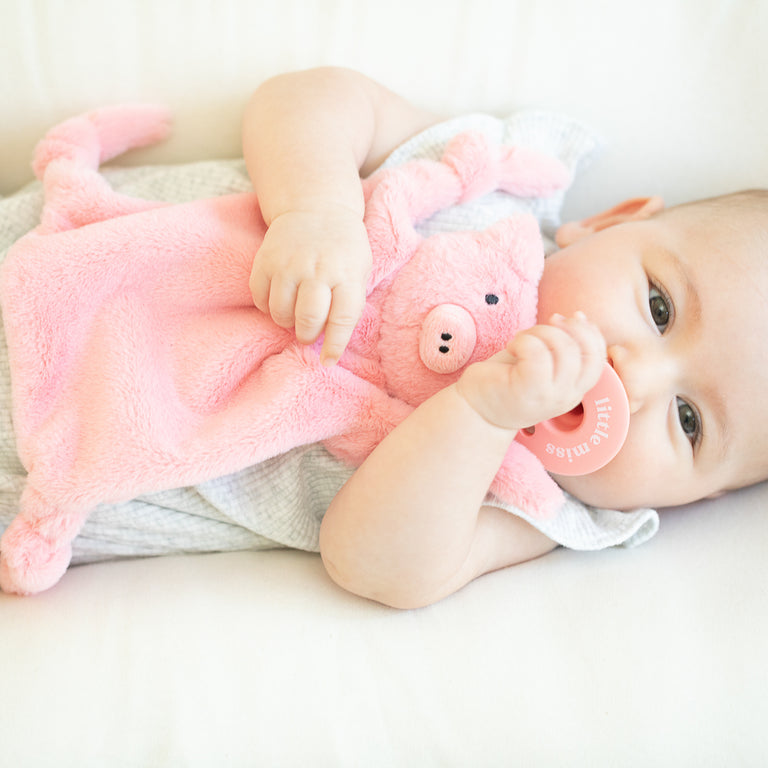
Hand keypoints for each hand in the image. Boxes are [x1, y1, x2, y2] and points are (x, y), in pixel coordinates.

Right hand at [249, 206, 371, 364]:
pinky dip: (268, 307)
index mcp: (347, 274)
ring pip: (280, 312)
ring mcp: (289, 263)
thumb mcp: (360, 271)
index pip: (343, 319)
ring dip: (286, 322)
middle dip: (307, 335)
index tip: (327, 361)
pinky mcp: (265, 260)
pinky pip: (260, 298)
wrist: (317, 207)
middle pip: (308, 318)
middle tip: (307, 334)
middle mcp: (318, 269)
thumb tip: (331, 342)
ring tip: (294, 315)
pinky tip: (279, 299)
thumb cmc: (344, 250)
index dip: (334, 345)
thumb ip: (349, 303)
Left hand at [456, 312, 606, 431]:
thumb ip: (563, 345)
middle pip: (586, 352)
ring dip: (540, 333)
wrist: (475, 410)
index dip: (586, 332)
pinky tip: (512, 347)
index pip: (598, 357)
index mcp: (574, 390)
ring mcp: (550, 397)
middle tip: (536, 330)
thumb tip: (580, 316)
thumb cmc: (506, 380)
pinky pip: (538, 353)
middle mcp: (567, 397)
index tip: (562, 320)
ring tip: (520, 340)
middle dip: (564, 329)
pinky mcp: (529, 391)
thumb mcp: (542, 361)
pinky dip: (524, 341)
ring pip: (564, 349)